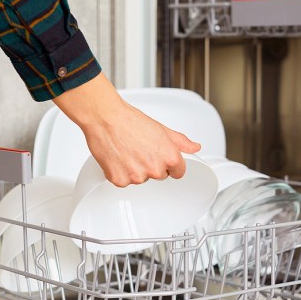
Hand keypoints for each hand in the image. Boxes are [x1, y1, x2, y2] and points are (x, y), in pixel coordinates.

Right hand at [53, 73, 200, 186]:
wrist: (106, 118)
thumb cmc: (130, 121)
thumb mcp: (161, 129)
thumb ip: (180, 142)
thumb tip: (194, 147)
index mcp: (169, 157)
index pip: (179, 172)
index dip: (171, 164)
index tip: (163, 158)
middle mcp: (155, 169)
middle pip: (159, 175)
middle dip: (152, 165)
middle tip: (140, 149)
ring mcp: (137, 177)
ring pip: (140, 178)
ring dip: (135, 169)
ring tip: (127, 150)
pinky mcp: (120, 180)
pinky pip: (124, 181)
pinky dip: (120, 172)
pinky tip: (118, 157)